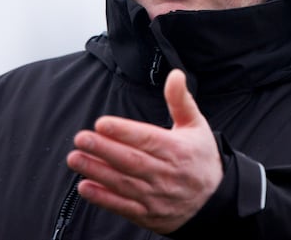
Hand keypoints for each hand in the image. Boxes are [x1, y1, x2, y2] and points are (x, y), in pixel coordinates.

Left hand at [66, 69, 222, 233]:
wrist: (214, 199)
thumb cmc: (201, 158)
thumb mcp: (196, 125)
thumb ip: (181, 100)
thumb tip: (175, 75)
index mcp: (178, 150)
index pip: (147, 139)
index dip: (123, 131)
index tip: (102, 123)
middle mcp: (166, 174)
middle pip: (131, 160)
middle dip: (103, 149)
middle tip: (81, 139)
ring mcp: (157, 196)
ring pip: (123, 183)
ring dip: (97, 171)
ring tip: (76, 158)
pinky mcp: (148, 214)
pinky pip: (123, 206)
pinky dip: (103, 198)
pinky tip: (86, 186)